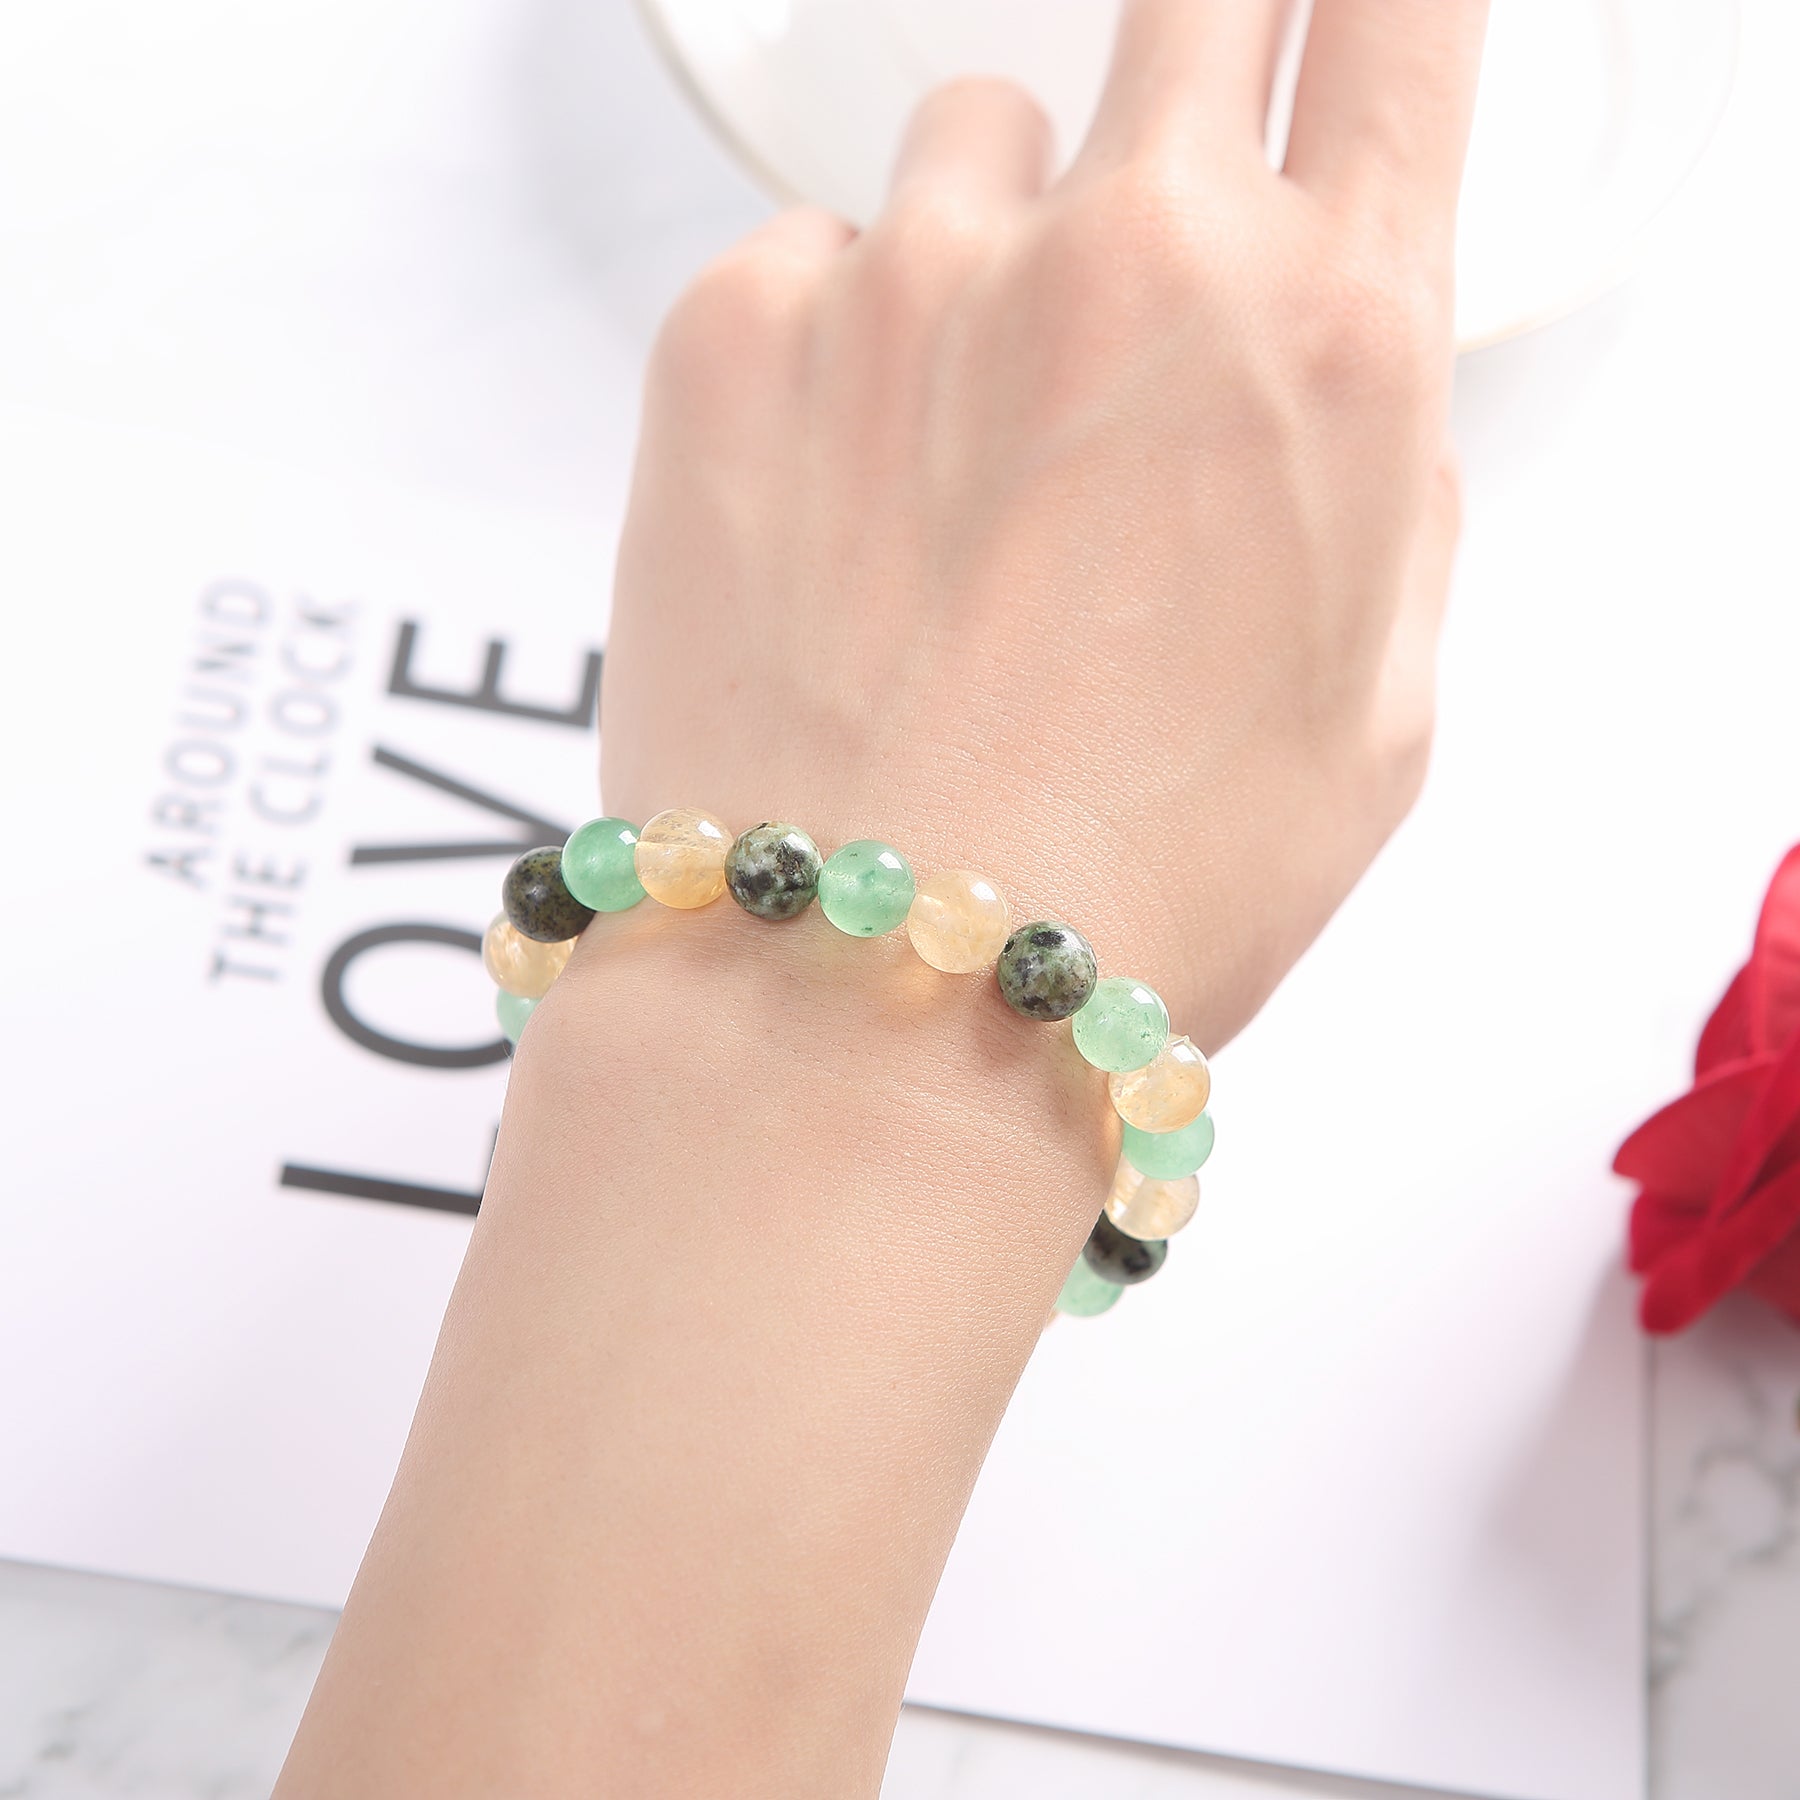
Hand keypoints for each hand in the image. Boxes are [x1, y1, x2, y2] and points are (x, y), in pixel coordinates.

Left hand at [603, 0, 1484, 1048]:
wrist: (868, 1000)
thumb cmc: (1138, 892)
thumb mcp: (1372, 708)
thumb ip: (1375, 479)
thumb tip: (1328, 358)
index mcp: (1327, 344)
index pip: (1398, 21)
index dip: (1368, 9)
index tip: (1334, 27)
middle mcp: (1131, 259)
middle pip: (1188, 0)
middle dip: (1180, 98)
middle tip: (1135, 239)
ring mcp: (915, 276)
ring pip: (976, 140)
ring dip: (988, 252)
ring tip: (957, 464)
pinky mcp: (734, 329)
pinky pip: (809, 256)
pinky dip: (831, 346)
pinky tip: (834, 515)